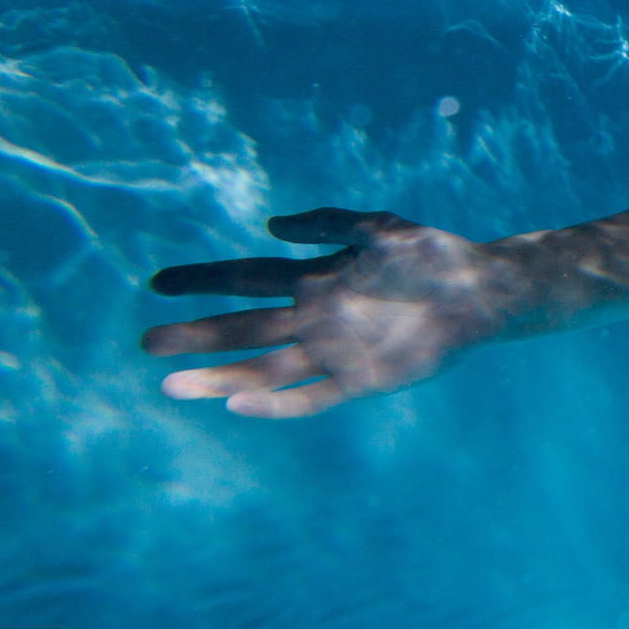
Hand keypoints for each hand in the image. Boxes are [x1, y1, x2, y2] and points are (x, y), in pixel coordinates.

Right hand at [141, 209, 519, 417]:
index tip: (158, 283)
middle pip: (244, 329)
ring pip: (265, 370)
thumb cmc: (432, 255)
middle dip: (196, 335)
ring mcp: (335, 352)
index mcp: (316, 281)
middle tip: (146, 340)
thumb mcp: (378, 227)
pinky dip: (276, 405)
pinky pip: (311, 399)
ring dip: (219, 377)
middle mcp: (316, 319)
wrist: (482, 292)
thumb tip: (271, 224)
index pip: (247, 279)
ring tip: (172, 385)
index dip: (203, 281)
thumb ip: (328, 223)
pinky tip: (238, 405)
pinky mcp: (361, 380)